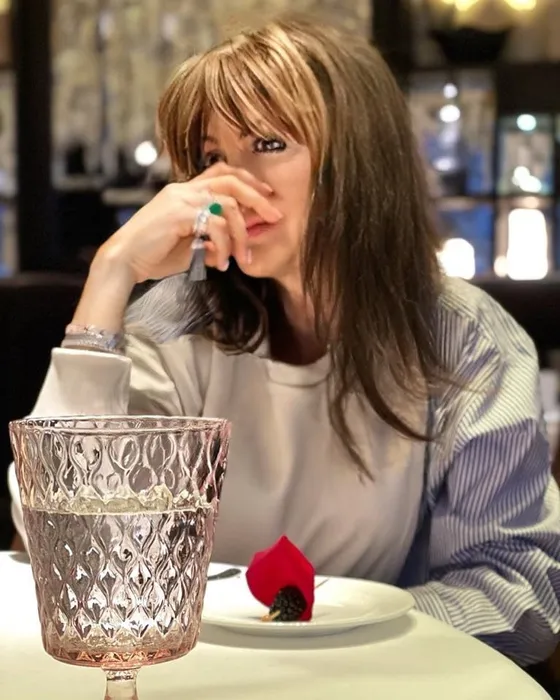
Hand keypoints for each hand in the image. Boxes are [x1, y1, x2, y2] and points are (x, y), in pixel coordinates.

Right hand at [98, 163, 282, 283]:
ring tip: (242, 258)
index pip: (222, 173)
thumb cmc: (152, 255)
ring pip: (229, 206)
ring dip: (241, 234)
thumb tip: (227, 249)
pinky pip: (216, 225)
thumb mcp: (188, 247)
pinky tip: (220, 264)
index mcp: (185, 192)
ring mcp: (181, 199)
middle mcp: (184, 190)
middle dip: (258, 198)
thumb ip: (208, 242)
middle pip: (232, 180)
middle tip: (275, 216)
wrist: (124, 261)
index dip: (248, 182)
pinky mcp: (179, 214)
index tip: (267, 197)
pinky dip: (224, 246)